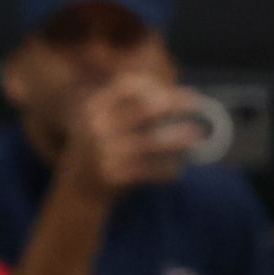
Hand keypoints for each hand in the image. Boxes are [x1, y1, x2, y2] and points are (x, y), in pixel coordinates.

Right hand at [59, 77, 200, 198]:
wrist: (76, 190)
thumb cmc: (99, 148)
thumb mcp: (101, 120)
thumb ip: (129, 105)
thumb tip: (175, 96)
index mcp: (94, 107)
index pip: (127, 84)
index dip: (156, 85)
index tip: (178, 92)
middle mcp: (97, 126)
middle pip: (145, 109)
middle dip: (175, 104)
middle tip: (197, 105)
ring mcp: (105, 151)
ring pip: (153, 141)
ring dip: (179, 138)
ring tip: (197, 138)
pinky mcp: (114, 175)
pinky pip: (151, 170)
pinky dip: (168, 170)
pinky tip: (176, 170)